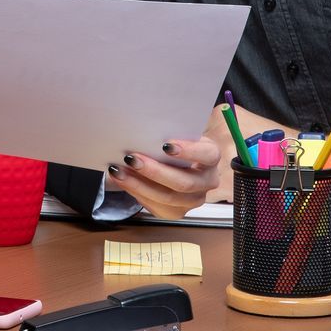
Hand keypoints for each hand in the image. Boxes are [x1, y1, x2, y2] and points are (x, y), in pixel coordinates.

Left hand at [112, 103, 296, 216]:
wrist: (177, 163)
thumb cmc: (173, 143)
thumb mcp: (177, 132)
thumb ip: (168, 130)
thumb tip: (143, 119)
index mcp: (211, 157)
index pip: (206, 154)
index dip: (188, 150)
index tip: (166, 144)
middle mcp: (208, 181)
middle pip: (183, 182)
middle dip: (154, 171)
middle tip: (132, 157)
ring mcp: (194, 200)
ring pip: (168, 198)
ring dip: (140, 184)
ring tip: (118, 170)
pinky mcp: (178, 212)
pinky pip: (157, 208)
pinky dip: (138, 194)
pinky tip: (123, 181)